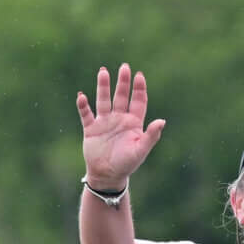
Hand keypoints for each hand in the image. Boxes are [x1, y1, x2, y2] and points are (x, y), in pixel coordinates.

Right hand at [77, 63, 164, 186]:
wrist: (108, 175)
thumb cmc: (127, 164)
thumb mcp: (141, 150)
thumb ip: (151, 135)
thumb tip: (162, 121)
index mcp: (133, 122)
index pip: (138, 101)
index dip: (139, 88)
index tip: (139, 76)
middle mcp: (119, 118)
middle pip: (121, 96)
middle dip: (123, 82)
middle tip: (124, 67)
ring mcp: (104, 122)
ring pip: (104, 100)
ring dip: (103, 87)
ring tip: (103, 71)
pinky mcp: (91, 129)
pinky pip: (86, 114)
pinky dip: (83, 106)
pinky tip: (82, 96)